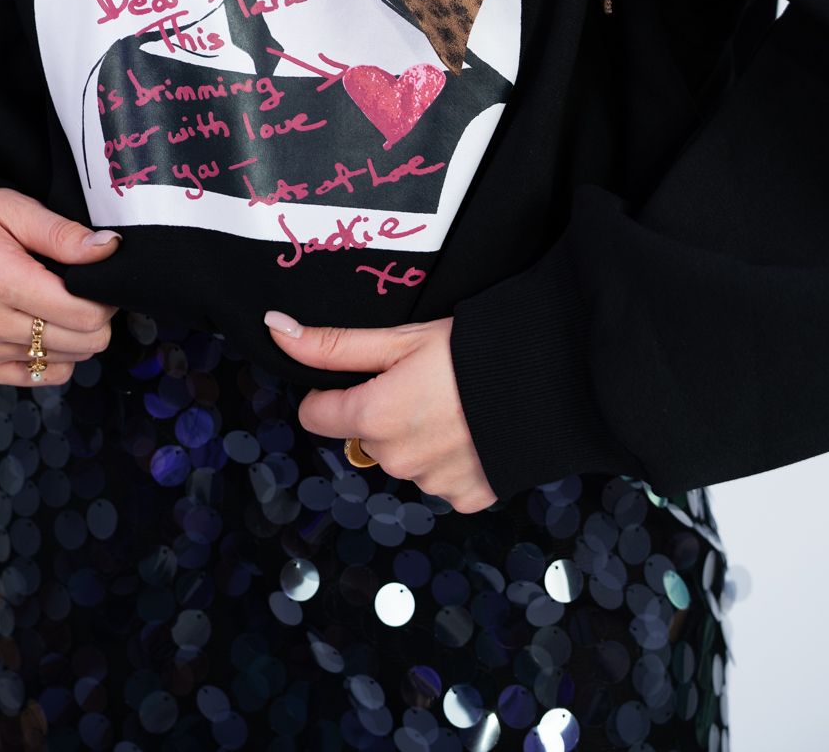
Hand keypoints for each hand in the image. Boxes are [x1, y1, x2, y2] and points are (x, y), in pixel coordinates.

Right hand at [0, 187, 122, 384]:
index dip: (105, 300)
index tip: (101, 283)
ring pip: (64, 362)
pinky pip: (39, 376)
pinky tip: (45, 328)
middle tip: (85, 293)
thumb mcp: (16, 210)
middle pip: (80, 343)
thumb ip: (63, 233)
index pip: (81, 314)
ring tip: (58, 305)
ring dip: (74, 337)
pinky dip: (53, 356)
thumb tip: (108, 249)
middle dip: (97, 318)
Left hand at [264, 310, 497, 513]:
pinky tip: (476, 431)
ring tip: (458, 404)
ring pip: (405, 459)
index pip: (316, 416)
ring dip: (420, 437)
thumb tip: (275, 330)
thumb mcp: (402, 337)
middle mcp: (396, 461)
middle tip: (426, 381)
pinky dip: (452, 459)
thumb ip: (334, 344)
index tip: (362, 375)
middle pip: (366, 436)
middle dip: (384, 412)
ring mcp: (432, 485)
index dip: (332, 393)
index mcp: (373, 419)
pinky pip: (442, 480)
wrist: (553, 381)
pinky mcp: (467, 499)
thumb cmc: (475, 352)